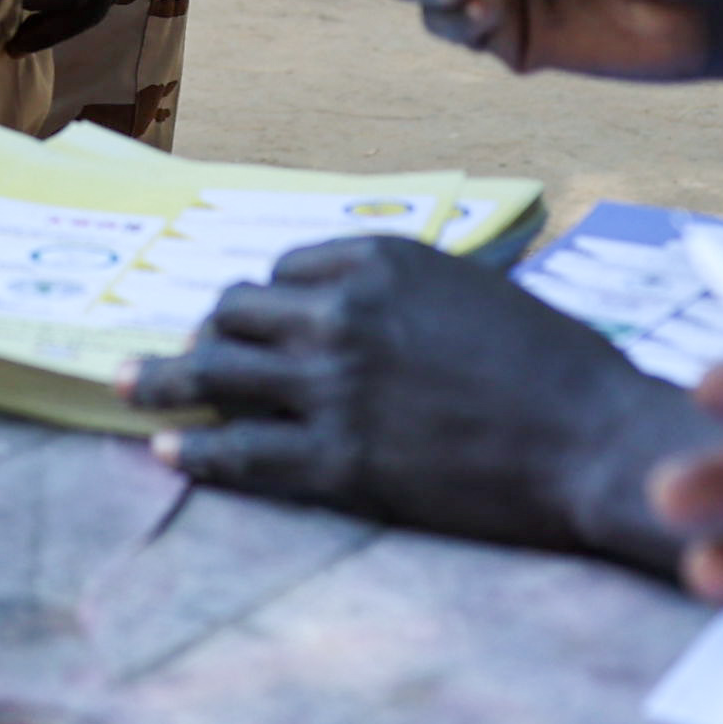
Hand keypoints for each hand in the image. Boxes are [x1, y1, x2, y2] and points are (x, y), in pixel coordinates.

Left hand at [126, 235, 716, 568]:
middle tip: (181, 351)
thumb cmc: (554, 365)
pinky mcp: (337, 463)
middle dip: (209, 331)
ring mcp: (333, 390)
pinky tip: (166, 450)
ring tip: (128, 385)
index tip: (257, 320)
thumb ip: (400, 292)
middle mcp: (342, 314)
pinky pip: (239, 453)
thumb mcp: (472, 291)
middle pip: (235, 313)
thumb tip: (341, 304)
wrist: (594, 442)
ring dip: (165, 378)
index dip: (268, 297)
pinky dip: (194, 449)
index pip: (284, 269)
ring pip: (216, 373)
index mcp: (380, 260)